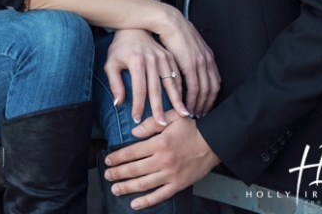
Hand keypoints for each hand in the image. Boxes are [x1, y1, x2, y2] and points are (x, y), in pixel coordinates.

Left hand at [104, 29, 185, 123]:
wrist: (135, 28)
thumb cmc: (120, 48)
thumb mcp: (111, 64)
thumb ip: (115, 83)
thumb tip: (118, 103)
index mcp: (137, 61)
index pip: (138, 88)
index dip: (138, 105)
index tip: (137, 119)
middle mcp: (152, 59)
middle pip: (156, 88)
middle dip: (159, 107)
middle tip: (161, 123)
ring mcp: (163, 57)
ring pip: (171, 82)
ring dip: (176, 99)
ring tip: (181, 113)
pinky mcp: (170, 56)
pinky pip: (177, 74)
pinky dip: (181, 88)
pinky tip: (183, 99)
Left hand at [104, 110, 220, 208]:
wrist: (214, 142)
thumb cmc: (193, 129)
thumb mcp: (174, 118)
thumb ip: (152, 124)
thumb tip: (133, 133)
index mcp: (160, 143)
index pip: (132, 152)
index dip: (117, 157)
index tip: (108, 160)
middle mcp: (163, 161)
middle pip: (134, 170)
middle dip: (118, 173)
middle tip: (107, 175)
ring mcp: (170, 175)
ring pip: (143, 184)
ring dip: (126, 187)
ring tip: (115, 188)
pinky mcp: (178, 184)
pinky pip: (159, 196)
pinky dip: (146, 202)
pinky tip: (134, 204)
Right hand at [151, 7, 219, 116]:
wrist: (171, 23)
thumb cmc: (176, 35)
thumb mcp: (189, 49)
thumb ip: (192, 61)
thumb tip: (191, 73)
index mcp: (208, 57)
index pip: (215, 82)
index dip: (212, 97)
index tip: (206, 107)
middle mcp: (208, 61)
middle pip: (213, 89)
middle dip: (207, 104)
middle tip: (201, 115)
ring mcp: (201, 63)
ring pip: (205, 90)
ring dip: (199, 104)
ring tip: (194, 114)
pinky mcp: (191, 64)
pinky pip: (195, 87)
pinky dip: (192, 100)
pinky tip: (187, 107)